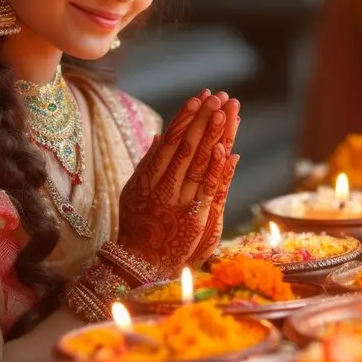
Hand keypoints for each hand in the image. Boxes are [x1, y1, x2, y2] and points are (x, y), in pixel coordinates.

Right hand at [117, 91, 231, 275]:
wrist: (140, 263)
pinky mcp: (194, 219)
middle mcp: (163, 187)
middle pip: (186, 146)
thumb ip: (149, 164)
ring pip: (199, 163)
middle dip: (203, 119)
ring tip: (225, 112)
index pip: (171, 141)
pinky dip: (217, 169)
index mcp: (149, 177)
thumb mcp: (135, 192)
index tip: (198, 98)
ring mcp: (179, 202)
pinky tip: (226, 150)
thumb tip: (161, 136)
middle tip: (217, 97)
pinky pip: (207, 190)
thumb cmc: (137, 225)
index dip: (185, 118)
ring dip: (213, 136)